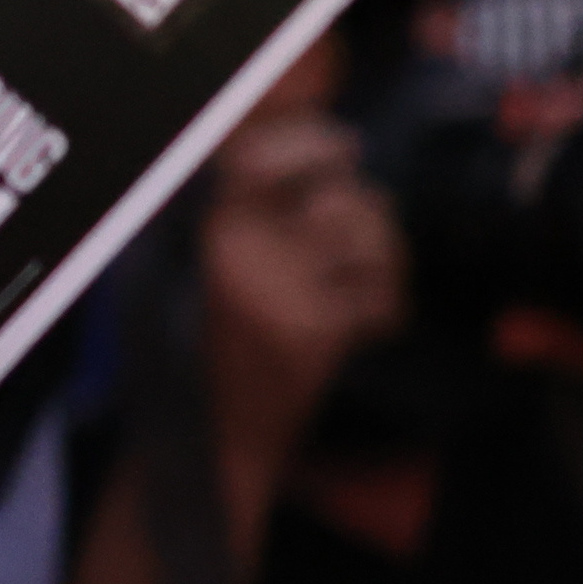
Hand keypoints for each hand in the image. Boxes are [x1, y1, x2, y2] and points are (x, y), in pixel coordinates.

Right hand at [190, 93, 399, 481]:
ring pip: (367, 240)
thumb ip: (238, 211)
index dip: (314, 143)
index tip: (345, 146)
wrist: (212, 440)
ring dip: (381, 256)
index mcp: (205, 230)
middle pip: (336, 196)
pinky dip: (386, 308)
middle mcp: (240, 254)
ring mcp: (281, 293)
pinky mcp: (318, 334)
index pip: (266, 158)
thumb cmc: (207, 349)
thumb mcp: (196, 267)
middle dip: (363, 211)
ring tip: (361, 279)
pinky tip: (366, 323)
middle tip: (357, 232)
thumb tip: (318, 149)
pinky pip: (381, 295)